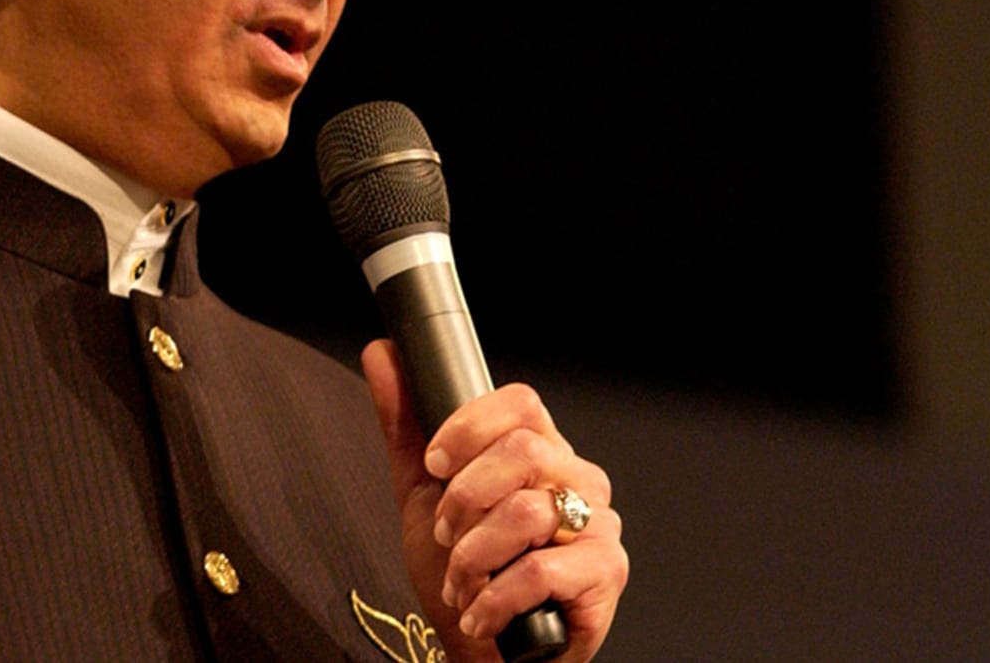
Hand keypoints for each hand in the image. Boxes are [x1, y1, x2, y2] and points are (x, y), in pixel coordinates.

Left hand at [362, 340, 626, 662]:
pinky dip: (494, 596)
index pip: (521, 402)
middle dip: (464, 499)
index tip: (436, 464)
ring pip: (528, 512)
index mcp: (541, 450)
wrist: (486, 649)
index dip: (469, 427)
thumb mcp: (423, 494)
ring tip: (461, 581)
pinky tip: (479, 613)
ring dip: (474, 555)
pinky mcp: (607, 573)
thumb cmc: (464, 572)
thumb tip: (381, 355)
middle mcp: (579, 477)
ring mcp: (600, 524)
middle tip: (447, 535)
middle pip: (525, 451)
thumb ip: (407, 426)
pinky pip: (542, 570)